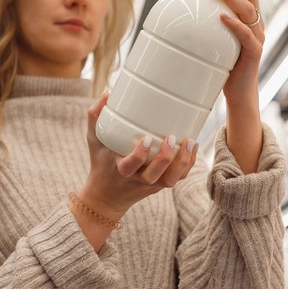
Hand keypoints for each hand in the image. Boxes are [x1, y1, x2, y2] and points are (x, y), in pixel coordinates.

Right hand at [80, 91, 198, 216]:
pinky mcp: (161, 185)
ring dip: (183, 162)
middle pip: (155, 175)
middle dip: (165, 158)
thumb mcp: (93, 140)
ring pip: (171, 179)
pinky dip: (188, 164)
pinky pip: (179, 178)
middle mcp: (137, 179)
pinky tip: (193, 147)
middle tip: (170, 138)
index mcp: (120, 169)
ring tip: (191, 141)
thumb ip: (95, 116)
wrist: (107, 196)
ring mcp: (151, 184)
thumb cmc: (100, 162)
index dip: (140, 155)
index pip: (130, 166)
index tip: (147, 139)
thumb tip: (108, 92)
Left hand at [210, 0, 264, 107]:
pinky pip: (245, 35)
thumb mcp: (217, 39)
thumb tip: (188, 7)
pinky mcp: (253, 53)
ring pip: (248, 10)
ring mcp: (257, 37)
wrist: (238, 93)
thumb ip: (210, 23)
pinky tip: (222, 18)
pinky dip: (234, 25)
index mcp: (250, 17)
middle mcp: (257, 24)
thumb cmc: (225, 65)